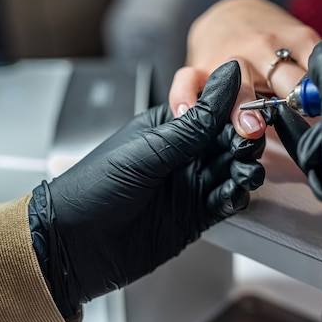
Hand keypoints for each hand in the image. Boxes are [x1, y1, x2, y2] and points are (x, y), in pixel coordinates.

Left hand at [28, 61, 265, 319]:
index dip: (235, 112)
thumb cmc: (95, 187)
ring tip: (245, 172)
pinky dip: (236, 196)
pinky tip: (235, 193)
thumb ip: (195, 121)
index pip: (214, 111)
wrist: (72, 245)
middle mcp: (183, 154)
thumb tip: (225, 77)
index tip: (249, 117)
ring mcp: (190, 185)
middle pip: (228, 140)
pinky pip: (226, 200)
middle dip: (243, 142)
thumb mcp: (149, 150)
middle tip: (246, 146)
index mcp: (169, 127)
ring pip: (232, 170)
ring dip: (244, 169)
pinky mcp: (195, 215)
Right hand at [168, 0, 320, 138]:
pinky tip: (188, 114)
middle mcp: (264, 49)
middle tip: (296, 118)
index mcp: (297, 43)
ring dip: (244, 103)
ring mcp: (230, 57)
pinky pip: (187, 80)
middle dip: (291, 96)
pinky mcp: (200, 66)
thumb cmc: (273, 39)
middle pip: (283, 74)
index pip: (319, 66)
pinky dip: (185, 96)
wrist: (231, 13)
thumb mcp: (302, 45)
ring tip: (249, 127)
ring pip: (236, 77)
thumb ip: (319, 73)